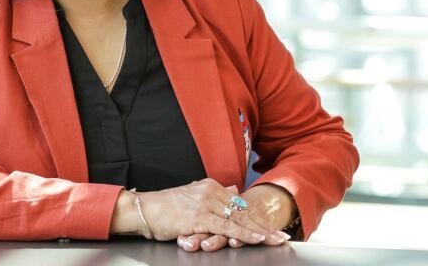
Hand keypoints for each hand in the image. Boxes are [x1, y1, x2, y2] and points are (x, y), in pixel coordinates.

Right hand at [176, 183, 295, 251]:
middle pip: (244, 212)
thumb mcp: (193, 195)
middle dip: (265, 225)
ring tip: (276, 239)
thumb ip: (214, 193)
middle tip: (283, 236)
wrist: (144, 209)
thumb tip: (234, 190)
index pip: (240, 204)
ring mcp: (206, 204)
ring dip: (260, 232)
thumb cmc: (165, 207)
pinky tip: (256, 239)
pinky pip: (227, 227)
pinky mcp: (199, 217)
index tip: (273, 227)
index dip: (258, 217)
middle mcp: (211, 192)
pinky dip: (244, 234)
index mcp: (211, 186)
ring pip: (239, 220)